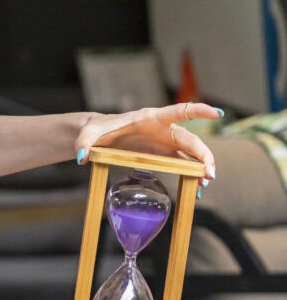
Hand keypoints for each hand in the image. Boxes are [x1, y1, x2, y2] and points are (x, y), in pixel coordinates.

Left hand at [74, 101, 220, 179]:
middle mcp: (163, 129)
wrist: (99, 137)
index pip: (179, 111)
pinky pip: (182, 164)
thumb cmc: (97, 130)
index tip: (216, 113)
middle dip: (203, 155)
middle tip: (209, 173)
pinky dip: (191, 175)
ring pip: (190, 154)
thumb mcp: (89, 134)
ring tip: (205, 184)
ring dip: (201, 167)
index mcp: (150, 117)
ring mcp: (165, 143)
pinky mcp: (163, 155)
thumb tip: (81, 158)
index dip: (198, 111)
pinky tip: (197, 188)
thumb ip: (84, 143)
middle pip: (190, 140)